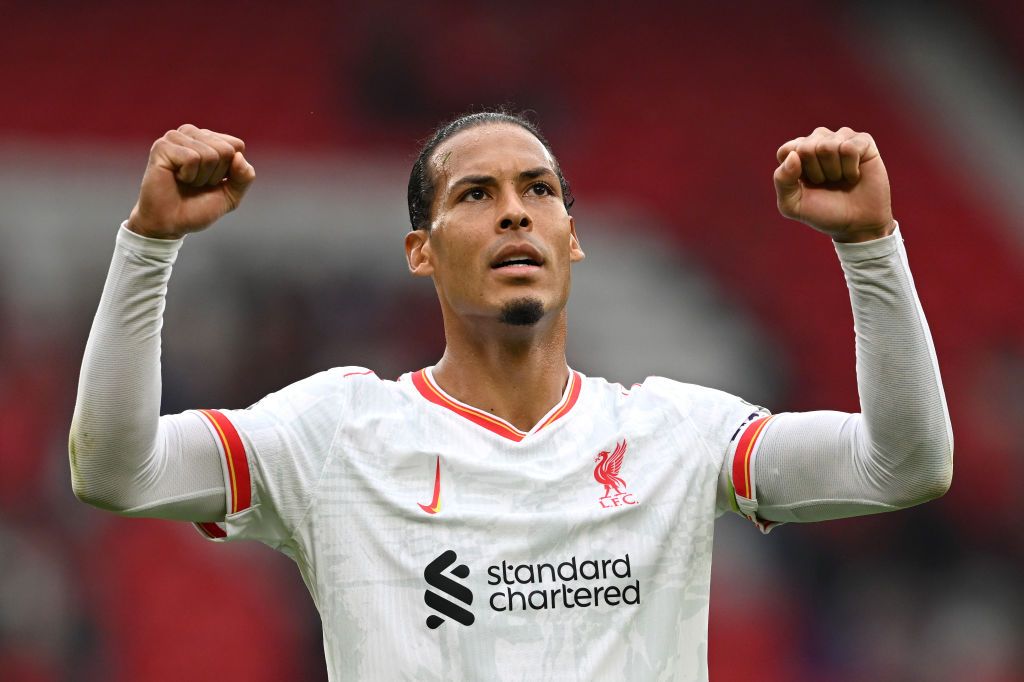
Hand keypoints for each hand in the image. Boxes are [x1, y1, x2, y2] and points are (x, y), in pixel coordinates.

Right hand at [126, 124, 255, 239]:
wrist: (171, 223)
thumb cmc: (198, 207)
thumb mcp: (231, 195)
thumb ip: (244, 177)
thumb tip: (239, 156)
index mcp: (209, 139)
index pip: (237, 146)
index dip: (231, 171)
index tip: (213, 181)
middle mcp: (192, 133)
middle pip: (226, 150)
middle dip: (216, 175)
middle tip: (197, 184)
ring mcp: (175, 138)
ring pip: (210, 155)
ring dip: (202, 177)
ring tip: (186, 182)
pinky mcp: (162, 146)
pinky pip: (191, 158)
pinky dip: (188, 176)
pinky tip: (176, 178)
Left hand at [774, 127, 894, 242]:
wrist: (857, 224)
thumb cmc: (823, 212)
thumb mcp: (792, 204)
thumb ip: (782, 180)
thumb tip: (793, 155)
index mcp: (797, 153)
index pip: (786, 150)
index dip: (795, 172)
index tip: (807, 185)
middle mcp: (818, 140)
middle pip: (806, 147)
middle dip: (816, 173)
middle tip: (826, 183)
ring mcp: (841, 138)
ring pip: (828, 146)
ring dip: (834, 171)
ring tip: (840, 179)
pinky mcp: (863, 141)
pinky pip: (849, 148)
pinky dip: (850, 168)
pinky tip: (854, 175)